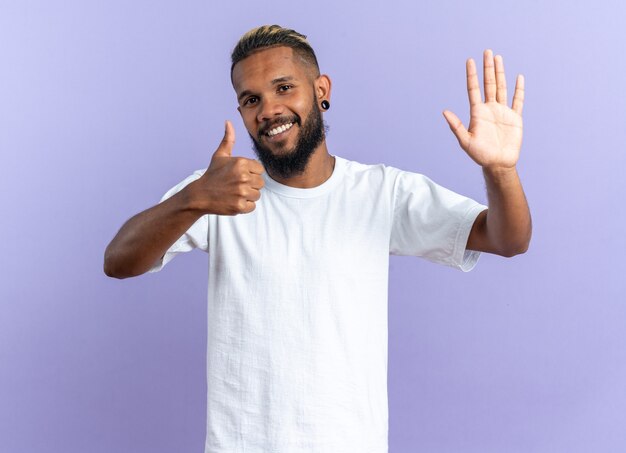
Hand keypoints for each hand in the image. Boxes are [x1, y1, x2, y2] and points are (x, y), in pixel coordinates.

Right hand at [191, 120, 264, 214]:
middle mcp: (243, 177)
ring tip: (234, 192)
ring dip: (248, 195)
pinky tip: (234, 200)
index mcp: (241, 163)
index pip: (260, 169)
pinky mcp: (240, 206)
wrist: (200, 195)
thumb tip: (228, 122)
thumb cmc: (212, 174)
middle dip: (250, 184)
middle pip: (260, 183)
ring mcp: (241, 192)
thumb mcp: (220, 156)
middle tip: (236, 185)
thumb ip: (228, 139)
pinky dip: (244, 206)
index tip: (239, 175)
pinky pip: (252, 206)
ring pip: (257, 195)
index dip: (251, 173)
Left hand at [443, 49, 524, 170]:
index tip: (470, 60)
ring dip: (500, 73)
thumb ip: (456, 126)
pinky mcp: (515, 118)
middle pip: (488, 84)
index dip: (472, 75)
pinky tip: (518, 78)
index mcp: (477, 112)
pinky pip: (517, 101)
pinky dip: (519, 89)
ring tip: (498, 58)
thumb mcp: (465, 141)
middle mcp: (489, 109)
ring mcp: (502, 112)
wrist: (498, 164)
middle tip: (486, 51)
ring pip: (501, 87)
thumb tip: (444, 111)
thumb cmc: (480, 155)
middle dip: (488, 68)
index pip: (473, 89)